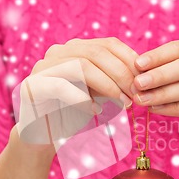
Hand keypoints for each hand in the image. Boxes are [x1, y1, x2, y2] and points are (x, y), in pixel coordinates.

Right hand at [15, 37, 138, 146]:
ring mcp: (43, 67)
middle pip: (97, 53)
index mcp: (76, 49)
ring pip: (81, 66)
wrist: (43, 135)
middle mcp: (58, 52)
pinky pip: (61, 87)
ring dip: (107, 86)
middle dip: (122, 74)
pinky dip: (83, 99)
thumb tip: (143, 77)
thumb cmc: (75, 113)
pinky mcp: (33, 86)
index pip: (109, 44)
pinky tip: (96, 112)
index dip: (130, 60)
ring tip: (122, 104)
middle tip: (135, 95)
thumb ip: (115, 81)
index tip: (145, 80)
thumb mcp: (100, 93)